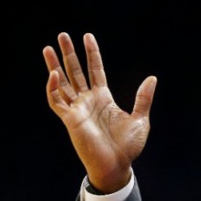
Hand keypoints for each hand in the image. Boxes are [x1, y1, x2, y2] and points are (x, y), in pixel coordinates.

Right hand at [43, 32, 156, 192]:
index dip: (92, 53)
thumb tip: (152, 78)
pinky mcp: (70, 120)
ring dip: (55, 66)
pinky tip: (55, 74)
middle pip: (76, 71)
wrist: (118, 165)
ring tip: (48, 48)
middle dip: (69, 54)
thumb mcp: (141, 119)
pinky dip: (53, 88)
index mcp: (104, 98)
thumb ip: (143, 98)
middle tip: (62, 34)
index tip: (88, 36)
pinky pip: (57, 101)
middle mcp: (88, 101)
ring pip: (62, 83)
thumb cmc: (128, 147)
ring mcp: (78, 109)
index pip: (95, 70)